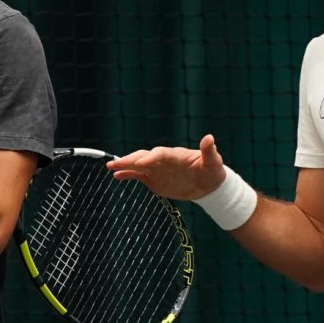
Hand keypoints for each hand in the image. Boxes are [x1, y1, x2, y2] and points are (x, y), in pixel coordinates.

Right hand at [107, 134, 226, 199]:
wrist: (208, 184)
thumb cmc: (212, 171)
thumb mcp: (213, 163)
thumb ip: (209, 152)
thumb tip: (209, 138)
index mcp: (176, 155)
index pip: (160, 153)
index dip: (151, 158)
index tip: (141, 164)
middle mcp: (163, 160)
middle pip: (144, 157)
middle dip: (131, 159)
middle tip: (116, 162)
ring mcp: (157, 169)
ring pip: (138, 165)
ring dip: (124, 164)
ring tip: (110, 165)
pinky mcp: (154, 179)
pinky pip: (138, 176)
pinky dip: (127, 175)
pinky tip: (116, 175)